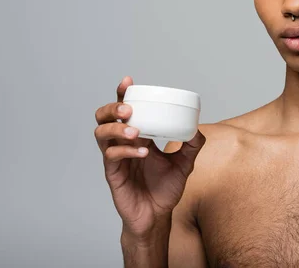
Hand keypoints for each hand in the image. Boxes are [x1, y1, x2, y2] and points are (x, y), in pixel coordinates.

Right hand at [94, 76, 205, 238]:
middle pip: (104, 117)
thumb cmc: (165, 189)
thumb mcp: (184, 164)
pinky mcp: (113, 174)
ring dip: (116, 128)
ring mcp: (116, 158)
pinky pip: (112, 157)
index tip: (128, 81)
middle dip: (113, 108)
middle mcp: (122, 143)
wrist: (157, 216)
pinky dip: (126, 151)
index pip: (125, 110)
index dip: (123, 94)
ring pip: (101, 134)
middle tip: (128, 109)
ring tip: (135, 130)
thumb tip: (197, 129)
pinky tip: (142, 152)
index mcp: (137, 136)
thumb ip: (192, 146)